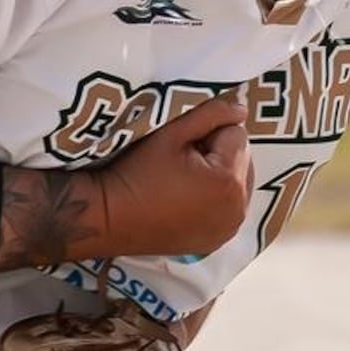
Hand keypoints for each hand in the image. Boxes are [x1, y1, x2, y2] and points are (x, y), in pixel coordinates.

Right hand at [0, 91, 252, 269]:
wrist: (107, 217)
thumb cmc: (136, 172)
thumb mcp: (171, 133)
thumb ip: (211, 113)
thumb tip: (241, 108)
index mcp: (230, 183)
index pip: (236, 134)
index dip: (208, 132)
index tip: (180, 144)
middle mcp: (237, 211)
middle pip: (242, 161)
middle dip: (220, 154)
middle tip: (182, 160)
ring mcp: (227, 230)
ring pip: (237, 185)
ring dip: (220, 176)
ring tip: (184, 179)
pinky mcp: (215, 242)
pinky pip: (227, 208)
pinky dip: (215, 199)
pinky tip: (188, 199)